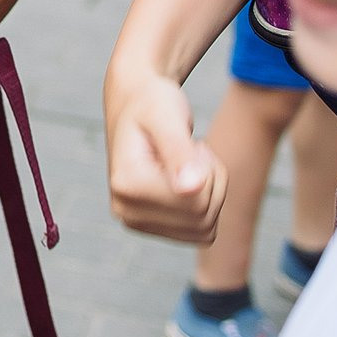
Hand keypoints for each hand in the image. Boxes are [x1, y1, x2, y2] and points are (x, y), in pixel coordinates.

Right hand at [103, 69, 225, 242]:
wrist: (137, 104)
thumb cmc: (153, 104)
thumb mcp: (166, 116)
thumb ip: (178, 151)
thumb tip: (191, 189)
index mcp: (126, 184)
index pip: (196, 201)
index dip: (206, 169)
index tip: (189, 142)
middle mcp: (125, 210)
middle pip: (202, 218)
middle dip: (211, 181)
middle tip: (192, 150)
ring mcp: (136, 222)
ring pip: (205, 229)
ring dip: (210, 192)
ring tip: (188, 161)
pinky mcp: (151, 228)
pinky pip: (200, 233)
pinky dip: (206, 205)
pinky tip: (187, 179)